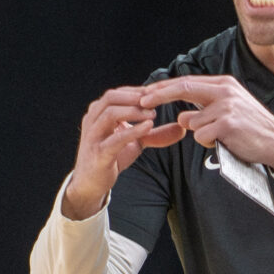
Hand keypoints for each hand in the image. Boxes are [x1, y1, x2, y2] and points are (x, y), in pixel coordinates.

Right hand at [63, 86, 185, 219]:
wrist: (92, 183)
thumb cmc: (112, 157)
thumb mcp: (136, 142)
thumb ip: (156, 134)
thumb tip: (182, 129)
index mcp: (99, 113)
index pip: (118, 93)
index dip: (138, 91)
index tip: (157, 93)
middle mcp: (93, 120)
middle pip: (111, 97)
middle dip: (135, 97)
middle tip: (156, 100)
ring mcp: (94, 136)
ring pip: (110, 113)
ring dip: (134, 110)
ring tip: (153, 114)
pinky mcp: (99, 153)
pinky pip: (116, 138)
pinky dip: (133, 130)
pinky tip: (148, 127)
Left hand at [140, 75, 273, 168]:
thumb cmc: (251, 129)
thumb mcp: (228, 111)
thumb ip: (205, 110)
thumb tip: (182, 118)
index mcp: (224, 85)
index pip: (187, 82)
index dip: (164, 88)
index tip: (146, 93)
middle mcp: (225, 91)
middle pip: (184, 88)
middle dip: (159, 96)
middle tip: (142, 102)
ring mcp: (227, 106)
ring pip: (192, 122)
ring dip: (199, 134)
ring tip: (221, 137)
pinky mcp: (228, 123)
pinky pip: (202, 136)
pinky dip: (208, 143)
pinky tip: (226, 143)